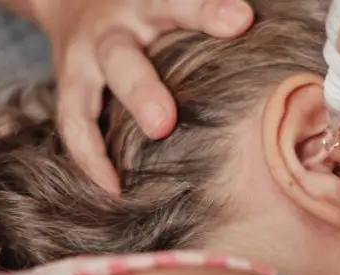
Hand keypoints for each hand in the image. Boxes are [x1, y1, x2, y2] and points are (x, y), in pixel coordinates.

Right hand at [29, 0, 253, 190]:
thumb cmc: (145, 9)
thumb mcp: (170, 1)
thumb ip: (208, 18)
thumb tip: (271, 37)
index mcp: (148, 4)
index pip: (179, 4)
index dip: (208, 12)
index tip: (241, 21)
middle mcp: (111, 32)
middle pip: (121, 58)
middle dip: (140, 92)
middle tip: (162, 124)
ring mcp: (83, 62)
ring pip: (82, 101)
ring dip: (99, 144)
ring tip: (118, 182)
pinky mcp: (68, 88)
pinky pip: (72, 127)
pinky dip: (89, 160)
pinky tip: (113, 190)